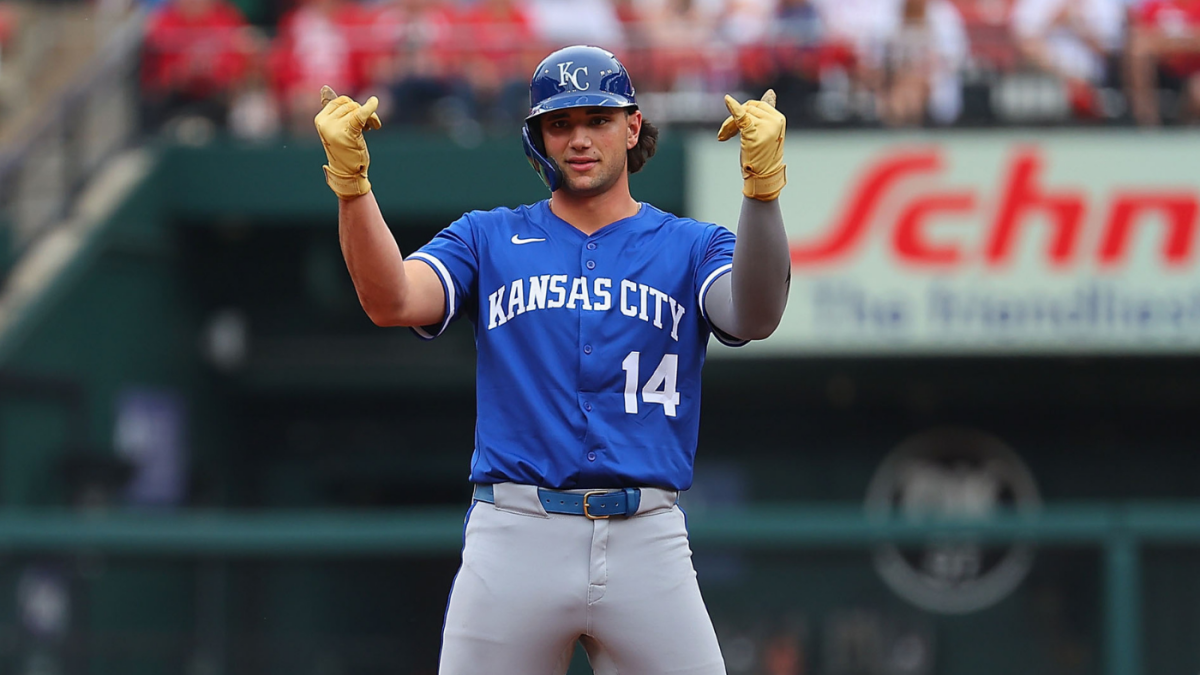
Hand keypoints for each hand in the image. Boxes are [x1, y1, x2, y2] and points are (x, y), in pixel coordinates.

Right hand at [314, 85, 381, 199]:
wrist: (348, 173)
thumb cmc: (345, 151)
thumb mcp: (337, 129)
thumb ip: (334, 111)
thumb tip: (324, 88)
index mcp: (320, 119)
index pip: (340, 101)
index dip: (354, 106)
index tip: (362, 117)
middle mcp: (324, 122)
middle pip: (350, 104)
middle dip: (363, 111)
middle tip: (371, 125)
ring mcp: (334, 128)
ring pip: (357, 109)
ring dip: (370, 116)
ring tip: (372, 127)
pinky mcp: (347, 133)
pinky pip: (360, 115)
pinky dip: (369, 108)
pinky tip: (375, 102)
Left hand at [717, 89, 786, 200]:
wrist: (762, 177)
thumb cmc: (763, 156)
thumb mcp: (766, 132)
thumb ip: (766, 113)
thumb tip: (770, 92)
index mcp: (779, 118)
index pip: (757, 105)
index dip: (744, 112)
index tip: (735, 126)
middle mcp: (775, 121)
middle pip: (748, 108)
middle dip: (734, 119)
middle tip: (725, 134)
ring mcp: (766, 127)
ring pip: (740, 114)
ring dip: (728, 125)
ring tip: (724, 136)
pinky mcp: (754, 133)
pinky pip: (741, 117)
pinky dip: (733, 107)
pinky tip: (727, 100)